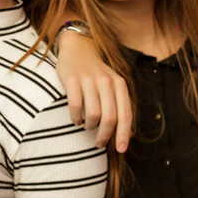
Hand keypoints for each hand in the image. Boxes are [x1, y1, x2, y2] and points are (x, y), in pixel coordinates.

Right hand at [55, 31, 131, 151]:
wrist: (77, 47)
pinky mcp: (72, 79)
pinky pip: (76, 106)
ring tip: (86, 126)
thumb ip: (117, 103)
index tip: (121, 150)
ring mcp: (89, 79)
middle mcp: (106, 81)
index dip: (124, 134)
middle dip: (105, 135)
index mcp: (119, 84)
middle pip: (110, 117)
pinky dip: (76, 118)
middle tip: (99, 143)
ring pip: (93, 114)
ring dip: (90, 126)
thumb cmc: (95, 73)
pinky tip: (76, 119)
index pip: (125, 114)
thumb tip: (122, 133)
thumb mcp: (111, 83)